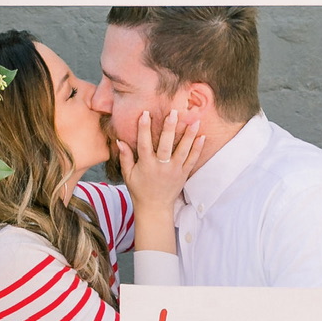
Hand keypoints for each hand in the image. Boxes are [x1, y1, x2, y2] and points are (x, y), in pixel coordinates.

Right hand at [116, 109, 206, 252]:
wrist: (155, 208)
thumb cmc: (139, 190)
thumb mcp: (128, 175)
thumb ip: (125, 157)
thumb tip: (119, 140)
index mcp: (146, 165)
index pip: (144, 144)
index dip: (144, 129)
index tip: (145, 114)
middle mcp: (161, 167)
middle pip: (166, 145)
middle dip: (169, 128)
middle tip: (174, 112)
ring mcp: (174, 171)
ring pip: (183, 151)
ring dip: (189, 135)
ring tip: (195, 120)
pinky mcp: (183, 175)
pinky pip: (192, 160)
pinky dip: (197, 149)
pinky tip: (202, 136)